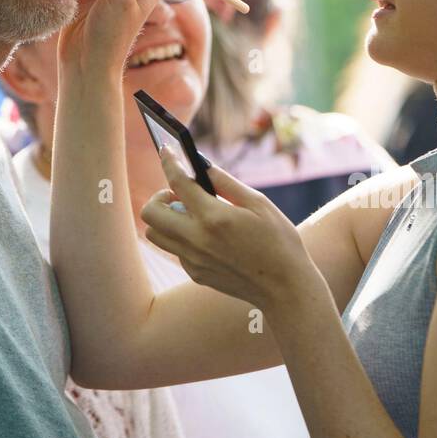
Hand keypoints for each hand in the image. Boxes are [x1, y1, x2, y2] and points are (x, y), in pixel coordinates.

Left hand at [141, 149, 315, 312]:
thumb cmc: (278, 240)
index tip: (165, 149)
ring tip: (190, 213)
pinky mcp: (195, 274)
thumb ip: (226, 182)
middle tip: (180, 193)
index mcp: (214, 217)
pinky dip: (182, 237)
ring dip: (165, 218)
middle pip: (150, 212)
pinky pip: (174, 249)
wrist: (285, 288)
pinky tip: (206, 235)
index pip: (177, 183)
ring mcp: (193, 260)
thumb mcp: (258, 203)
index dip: (169, 161)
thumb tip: (202, 164)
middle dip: (159, 195)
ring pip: (155, 234)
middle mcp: (197, 240)